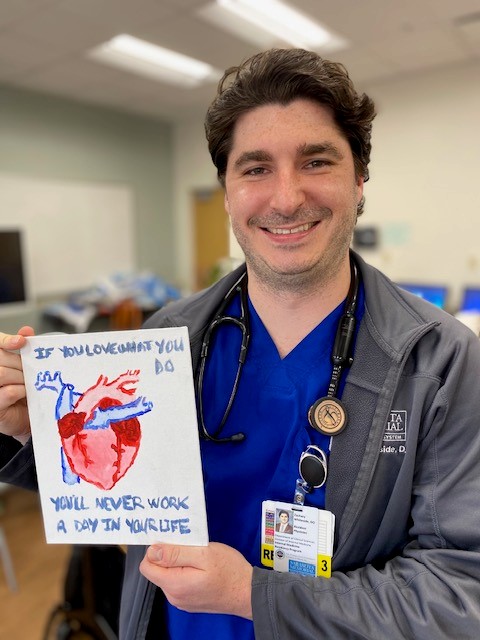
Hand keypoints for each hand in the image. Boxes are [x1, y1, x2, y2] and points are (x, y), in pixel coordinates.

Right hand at [0, 326, 34, 443]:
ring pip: (2, 373)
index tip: (21, 342)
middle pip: (0, 358)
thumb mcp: (25, 369)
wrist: (24, 417)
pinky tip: (25, 392)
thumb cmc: (23, 391)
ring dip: (21, 377)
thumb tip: (26, 331)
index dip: (6, 340)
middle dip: (20, 363)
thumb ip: (25, 350)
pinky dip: (20, 390)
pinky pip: (8, 392)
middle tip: (33, 370)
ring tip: (29, 383)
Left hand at [139, 542, 252, 618]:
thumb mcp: (204, 554)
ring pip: (169, 575)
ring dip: (179, 563)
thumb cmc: (229, 570)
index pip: (147, 566)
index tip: (173, 541)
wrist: (248, 593)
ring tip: (199, 557)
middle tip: (191, 547)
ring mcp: (182, 601)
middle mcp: (174, 596)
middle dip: (170, 555)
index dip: (157, 549)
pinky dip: (186, 572)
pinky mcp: (190, 601)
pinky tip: (202, 568)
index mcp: (174, 584)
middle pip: (158, 570)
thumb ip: (176, 553)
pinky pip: (179, 582)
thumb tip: (152, 551)